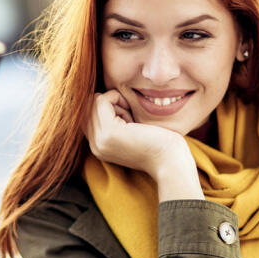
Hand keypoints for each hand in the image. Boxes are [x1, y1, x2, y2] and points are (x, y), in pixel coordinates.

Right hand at [84, 91, 202, 200]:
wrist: (170, 161)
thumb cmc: (158, 144)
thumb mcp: (130, 132)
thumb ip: (114, 120)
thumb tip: (102, 97)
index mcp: (98, 147)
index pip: (88, 116)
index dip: (107, 109)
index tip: (128, 115)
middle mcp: (95, 145)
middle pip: (89, 107)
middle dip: (110, 104)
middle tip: (130, 115)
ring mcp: (99, 140)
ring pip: (94, 102)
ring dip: (115, 102)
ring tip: (131, 118)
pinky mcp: (109, 132)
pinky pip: (101, 100)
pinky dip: (117, 99)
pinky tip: (132, 115)